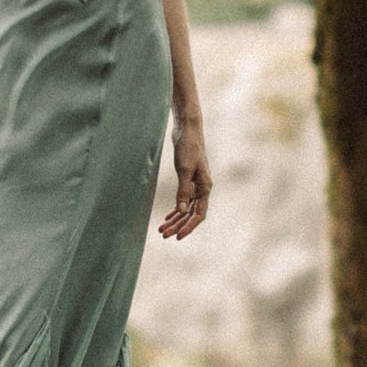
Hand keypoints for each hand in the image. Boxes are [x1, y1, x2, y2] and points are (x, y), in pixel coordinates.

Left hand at [157, 113, 210, 240]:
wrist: (187, 129)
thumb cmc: (188, 147)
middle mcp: (203, 188)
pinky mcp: (188, 179)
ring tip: (161, 229)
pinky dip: (175, 209)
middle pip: (191, 214)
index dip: (188, 227)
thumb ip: (183, 191)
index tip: (177, 237)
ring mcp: (196, 184)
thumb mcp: (184, 170)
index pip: (198, 214)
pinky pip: (183, 200)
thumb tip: (180, 211)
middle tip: (163, 234)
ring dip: (175, 219)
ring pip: (186, 208)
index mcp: (205, 187)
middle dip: (178, 225)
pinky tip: (167, 217)